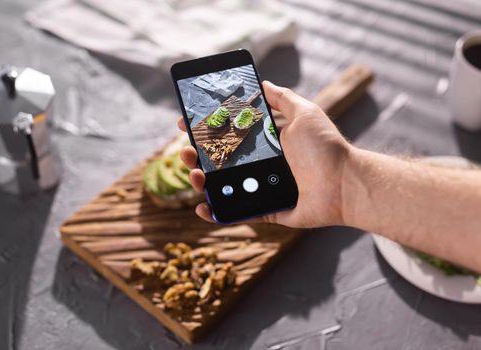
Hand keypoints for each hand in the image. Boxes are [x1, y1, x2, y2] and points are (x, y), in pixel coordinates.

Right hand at [178, 81, 350, 227]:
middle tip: (185, 150)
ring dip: (201, 181)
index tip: (187, 124)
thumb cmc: (326, 148)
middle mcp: (260, 165)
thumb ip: (283, 98)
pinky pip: (235, 212)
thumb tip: (264, 82)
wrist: (344, 183)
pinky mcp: (264, 210)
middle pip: (220, 161)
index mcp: (266, 143)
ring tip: (193, 173)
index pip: (229, 135)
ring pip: (222, 186)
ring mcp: (260, 188)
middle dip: (197, 154)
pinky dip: (215, 212)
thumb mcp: (305, 113)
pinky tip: (201, 207)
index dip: (207, 130)